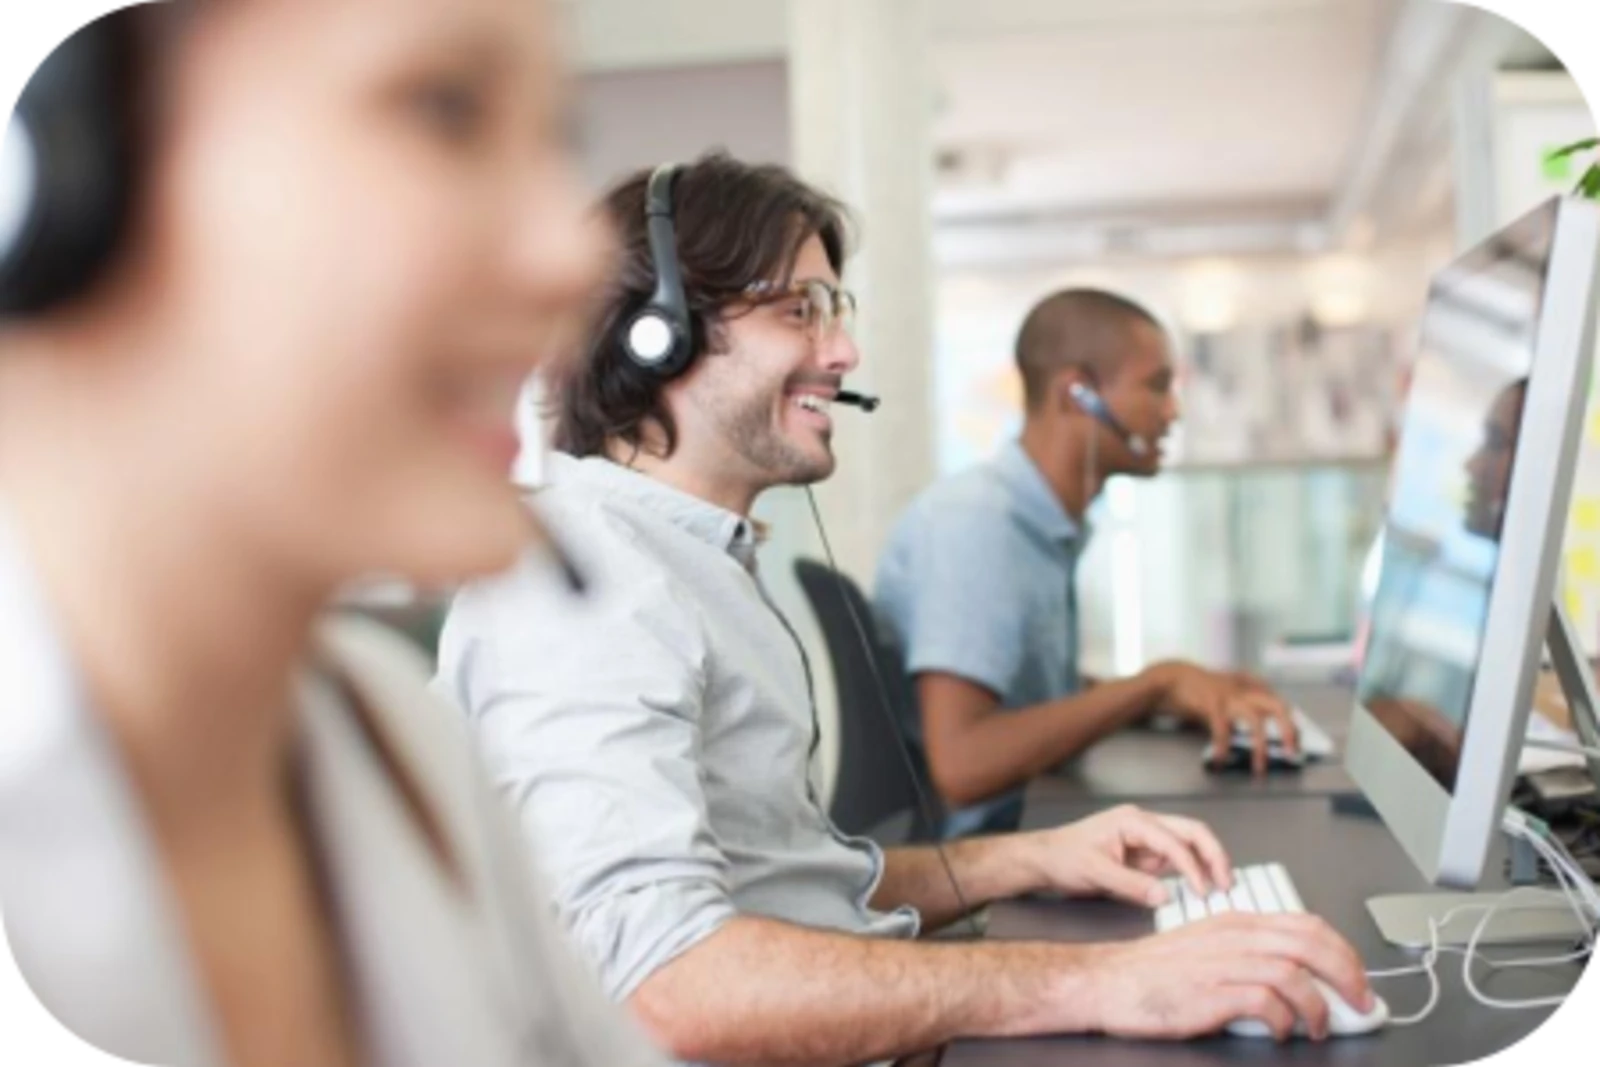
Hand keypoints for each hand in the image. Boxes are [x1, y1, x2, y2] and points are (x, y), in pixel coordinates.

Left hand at [1021, 804, 1233, 906]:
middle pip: (1192, 831)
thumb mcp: (1094, 873)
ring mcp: (1146, 838)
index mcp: (1132, 821)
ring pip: (1189, 843)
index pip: (1174, 842)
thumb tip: (1165, 897)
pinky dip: (1192, 871)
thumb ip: (1130, 884)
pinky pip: (1176, 859)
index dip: (1192, 867)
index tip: (1202, 892)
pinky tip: (1200, 888)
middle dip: (1214, 855)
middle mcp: (1143, 824)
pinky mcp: (1145, 854)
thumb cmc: (1063, 858)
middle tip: (1227, 883)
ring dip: (1207, 862)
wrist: (1044, 859)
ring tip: (1220, 887)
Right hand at [1081, 912, 1376, 1041]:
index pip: (1306, 924)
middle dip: (1348, 975)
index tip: (1357, 976)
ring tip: (1318, 1027)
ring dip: (1319, 1006)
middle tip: (1361, 1002)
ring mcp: (1223, 962)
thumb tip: (1297, 977)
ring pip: (1294, 973)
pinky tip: (1281, 1031)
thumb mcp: (1206, 947)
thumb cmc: (1154, 970)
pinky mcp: (1211, 992)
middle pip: (1310, 944)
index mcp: (1236, 922)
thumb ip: (1249, 954)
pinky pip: (1266, 1002)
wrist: (1108, 981)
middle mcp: (1234, 936)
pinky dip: (1284, 1020)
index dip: (1342, 950)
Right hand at [1145, 661, 1297, 773]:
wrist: (1170, 678)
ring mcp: (1228, 695)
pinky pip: (1222, 728)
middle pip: (1277, 706)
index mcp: (1249, 686)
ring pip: (1254, 720)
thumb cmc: (1199, 691)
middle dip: (1288, 730)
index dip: (1292, 724)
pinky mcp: (1211, 703)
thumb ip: (1243, 706)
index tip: (1295, 743)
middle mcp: (1243, 689)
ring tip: (1259, 768)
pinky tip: (1221, 761)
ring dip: (1259, 746)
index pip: (1280, 703)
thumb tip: (1260, 732)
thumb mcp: (1227, 694)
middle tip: (1291, 753)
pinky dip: (1223, 746)